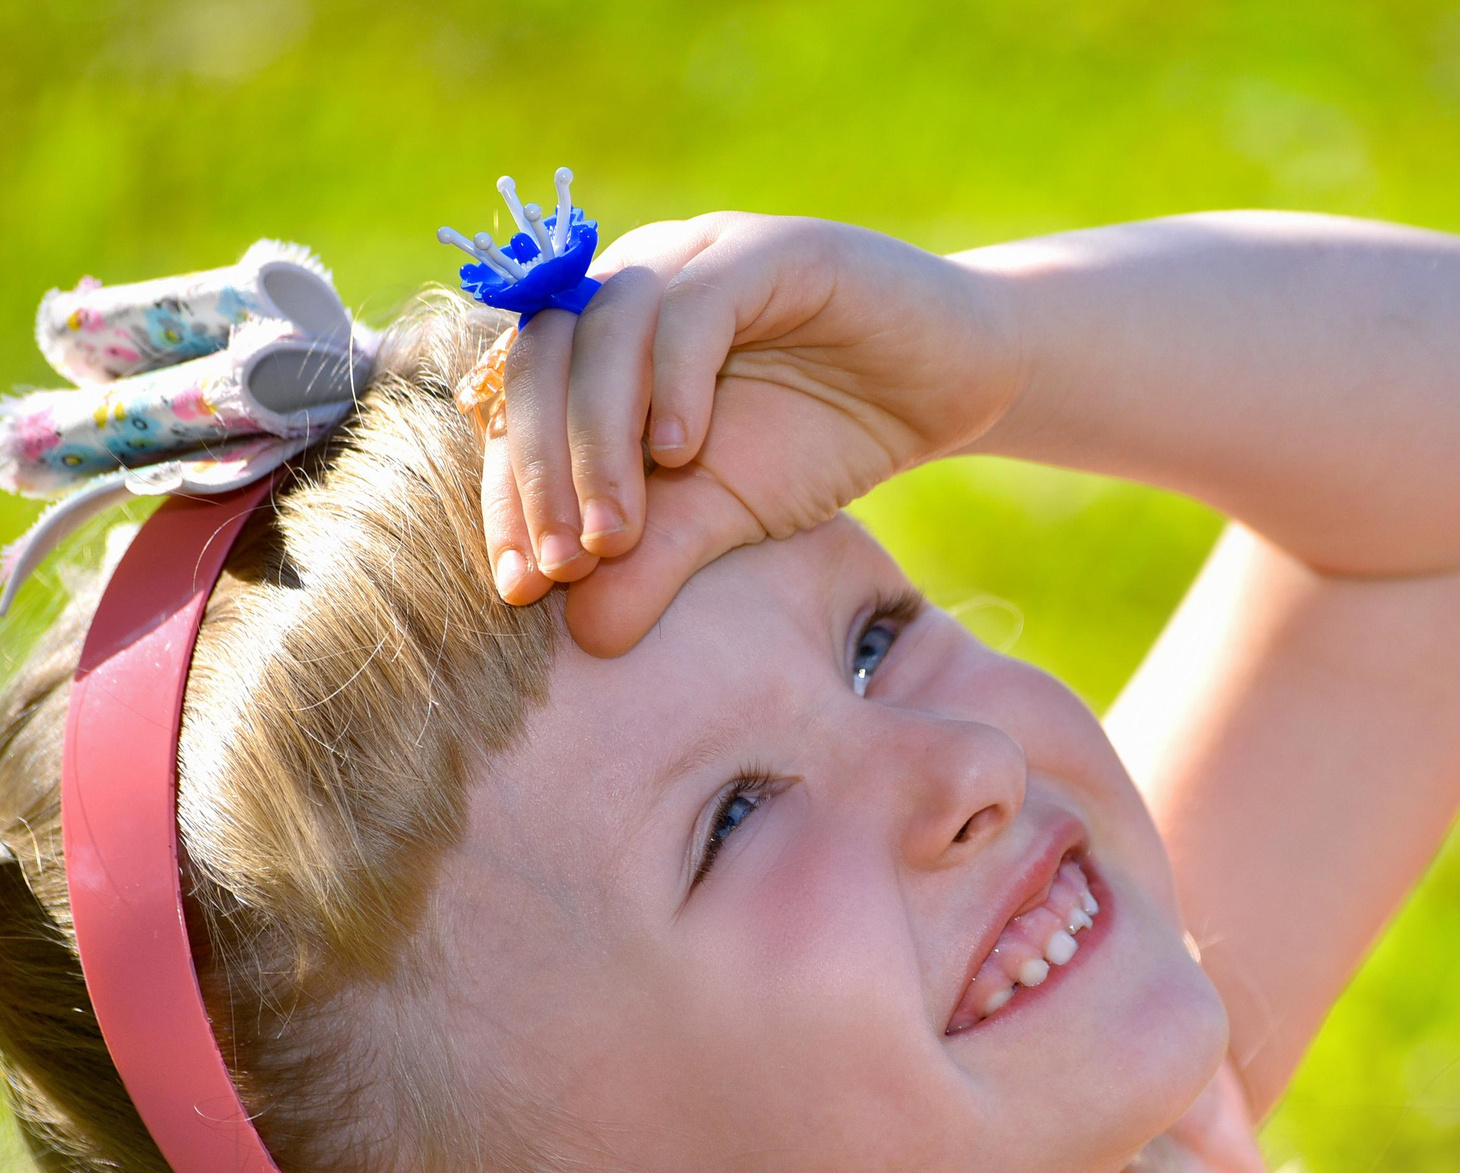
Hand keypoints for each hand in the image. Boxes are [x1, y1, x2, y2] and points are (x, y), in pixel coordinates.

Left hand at [483, 213, 1021, 653]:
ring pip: (608, 327)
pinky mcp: (772, 250)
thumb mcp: (728, 515)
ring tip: (617, 533)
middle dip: (541, 472)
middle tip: (561, 567)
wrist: (950, 383)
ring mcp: (700, 256)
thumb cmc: (825, 435)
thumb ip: (654, 560)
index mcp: (604, 339)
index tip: (521, 587)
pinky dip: (676, 382)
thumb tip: (584, 636)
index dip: (509, 494)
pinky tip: (684, 454)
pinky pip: (697, 306)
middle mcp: (637, 280)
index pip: (523, 405)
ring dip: (598, 438)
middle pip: (545, 359)